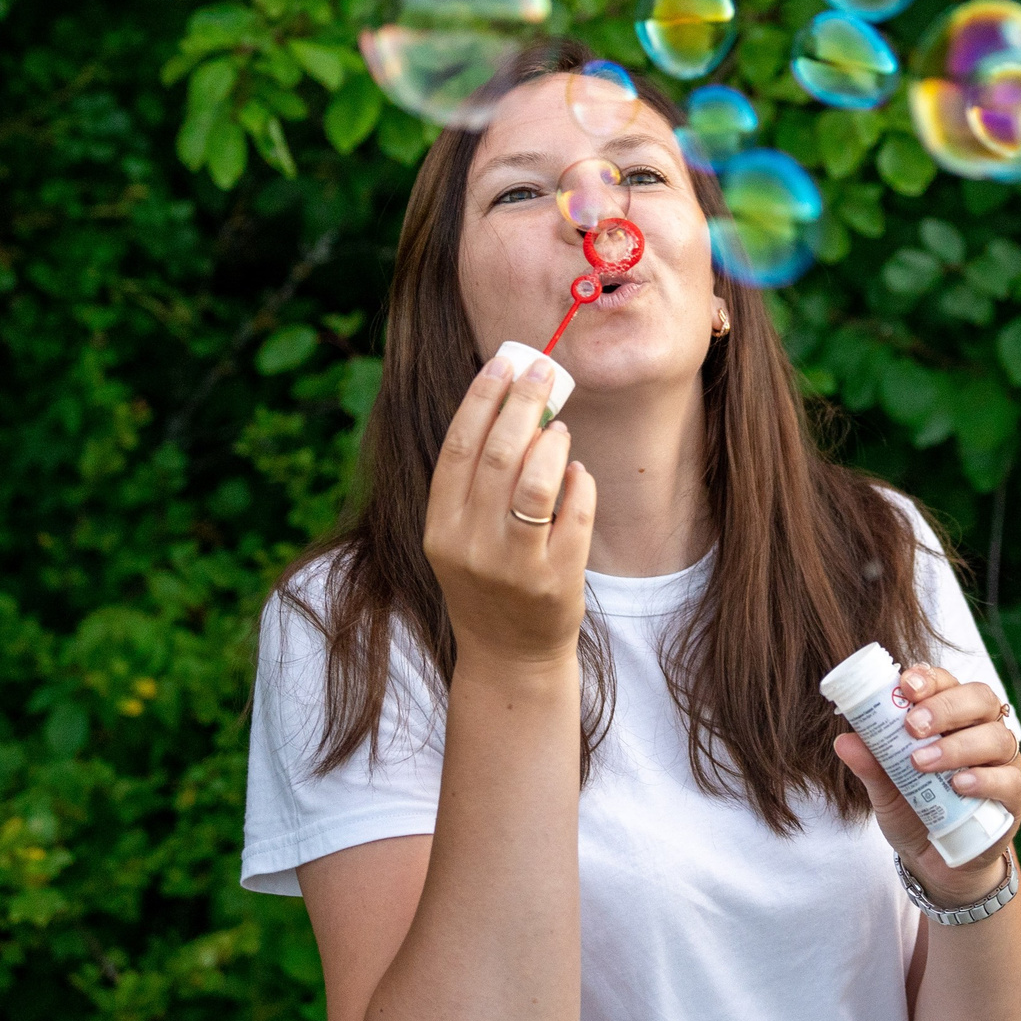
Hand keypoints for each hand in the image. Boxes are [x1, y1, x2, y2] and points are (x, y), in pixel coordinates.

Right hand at [424, 351, 596, 670]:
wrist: (508, 656)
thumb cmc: (487, 581)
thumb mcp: (461, 537)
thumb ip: (477, 483)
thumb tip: (510, 406)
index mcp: (439, 529)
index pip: (458, 448)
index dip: (481, 399)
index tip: (502, 364)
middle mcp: (470, 546)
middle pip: (498, 456)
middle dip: (523, 405)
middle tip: (543, 373)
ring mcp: (513, 565)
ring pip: (536, 483)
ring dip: (552, 444)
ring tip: (560, 429)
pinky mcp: (555, 580)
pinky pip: (574, 514)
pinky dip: (580, 484)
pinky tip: (579, 473)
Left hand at [834, 663, 1020, 907]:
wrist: (936, 862)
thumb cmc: (914, 810)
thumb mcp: (885, 789)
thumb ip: (871, 764)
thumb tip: (843, 740)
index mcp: (952, 716)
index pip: (947, 683)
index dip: (929, 679)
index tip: (905, 686)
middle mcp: (982, 730)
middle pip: (979, 699)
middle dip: (944, 707)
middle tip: (912, 726)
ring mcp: (1003, 762)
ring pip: (996, 737)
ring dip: (957, 746)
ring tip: (922, 763)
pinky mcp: (1013, 796)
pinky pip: (1008, 780)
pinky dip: (983, 780)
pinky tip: (958, 786)